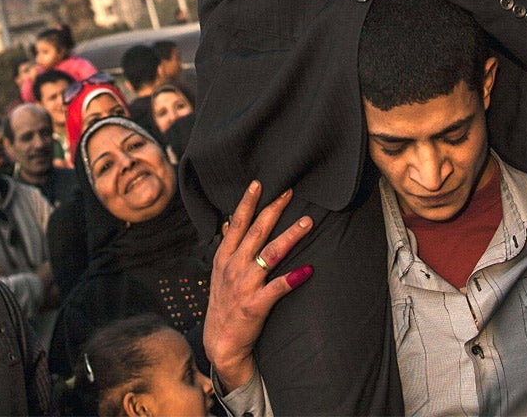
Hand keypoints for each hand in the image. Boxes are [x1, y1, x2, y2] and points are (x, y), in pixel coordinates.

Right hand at [203, 181, 313, 392]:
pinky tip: (308, 270)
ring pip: (270, 254)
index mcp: (224, 258)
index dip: (247, 202)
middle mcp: (233, 267)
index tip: (259, 183)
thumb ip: (228, 249)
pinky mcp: (255, 305)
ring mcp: (244, 285)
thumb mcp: (219, 274)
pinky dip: (293, 278)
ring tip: (308, 223)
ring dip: (290, 236)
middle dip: (274, 209)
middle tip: (290, 191)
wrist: (220, 344)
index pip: (237, 224)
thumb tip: (232, 222)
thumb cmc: (223, 305)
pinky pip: (277, 287)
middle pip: (257, 232)